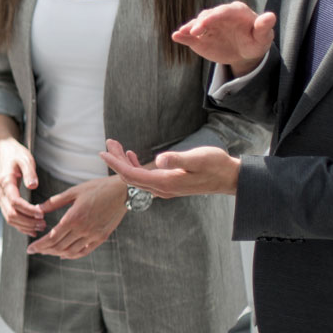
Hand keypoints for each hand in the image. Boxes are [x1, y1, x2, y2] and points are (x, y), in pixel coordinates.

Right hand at [0, 137, 45, 235]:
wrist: (4, 152)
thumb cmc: (15, 155)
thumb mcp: (25, 159)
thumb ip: (29, 172)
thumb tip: (33, 185)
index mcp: (5, 183)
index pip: (15, 202)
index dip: (28, 210)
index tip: (41, 213)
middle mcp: (0, 193)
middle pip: (11, 214)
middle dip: (28, 222)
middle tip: (43, 223)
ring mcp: (0, 198)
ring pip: (9, 219)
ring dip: (25, 226)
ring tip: (40, 226)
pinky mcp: (3, 201)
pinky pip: (9, 217)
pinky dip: (20, 225)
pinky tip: (31, 229)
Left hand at [26, 176, 127, 257]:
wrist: (122, 191)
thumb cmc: (97, 188)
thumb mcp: (73, 192)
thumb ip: (54, 202)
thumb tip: (37, 209)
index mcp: (74, 218)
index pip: (52, 237)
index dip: (39, 245)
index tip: (30, 248)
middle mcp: (83, 229)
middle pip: (59, 246)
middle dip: (44, 250)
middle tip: (34, 250)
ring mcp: (93, 235)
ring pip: (70, 251)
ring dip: (56, 253)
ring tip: (46, 251)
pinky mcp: (102, 237)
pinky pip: (84, 251)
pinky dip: (72, 255)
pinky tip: (63, 254)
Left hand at [100, 139, 240, 197]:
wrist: (229, 177)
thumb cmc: (216, 165)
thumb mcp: (198, 158)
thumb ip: (178, 160)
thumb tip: (159, 160)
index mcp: (165, 183)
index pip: (132, 175)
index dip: (115, 164)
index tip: (103, 152)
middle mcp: (161, 189)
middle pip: (130, 177)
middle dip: (116, 160)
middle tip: (108, 143)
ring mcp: (164, 188)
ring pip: (136, 177)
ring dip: (123, 162)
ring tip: (115, 146)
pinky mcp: (168, 184)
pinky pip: (144, 178)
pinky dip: (134, 166)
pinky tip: (131, 155)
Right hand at [171, 3, 276, 77]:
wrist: (245, 53)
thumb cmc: (256, 41)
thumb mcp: (263, 36)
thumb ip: (264, 26)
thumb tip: (271, 16)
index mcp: (235, 11)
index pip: (222, 11)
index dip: (213, 17)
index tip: (205, 23)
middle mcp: (218, 16)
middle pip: (207, 16)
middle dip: (200, 23)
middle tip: (194, 32)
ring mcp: (208, 27)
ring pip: (196, 25)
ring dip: (188, 28)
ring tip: (182, 33)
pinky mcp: (200, 38)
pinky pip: (190, 37)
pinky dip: (182, 36)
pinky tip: (175, 36)